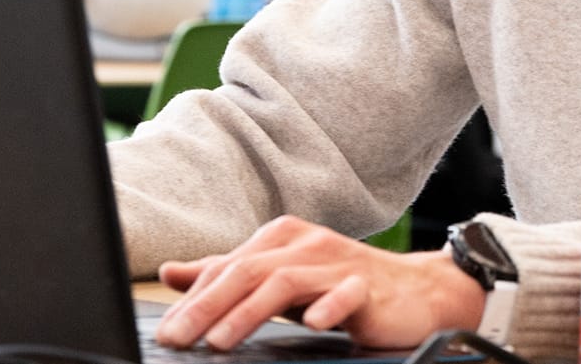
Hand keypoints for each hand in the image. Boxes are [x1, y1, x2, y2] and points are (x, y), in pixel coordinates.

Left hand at [155, 215, 483, 350]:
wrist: (414, 291)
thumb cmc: (339, 285)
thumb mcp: (277, 278)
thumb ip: (227, 275)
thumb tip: (171, 273)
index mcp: (279, 239)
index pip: (226, 268)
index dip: (192, 299)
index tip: (166, 332)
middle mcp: (304, 244)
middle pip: (247, 271)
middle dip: (207, 306)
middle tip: (177, 338)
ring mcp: (337, 263)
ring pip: (286, 282)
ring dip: (249, 312)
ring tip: (220, 342)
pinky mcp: (367, 286)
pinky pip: (346, 293)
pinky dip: (328, 306)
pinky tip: (313, 324)